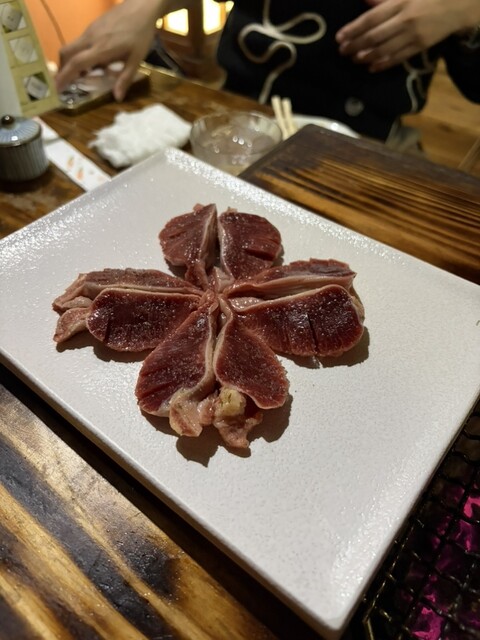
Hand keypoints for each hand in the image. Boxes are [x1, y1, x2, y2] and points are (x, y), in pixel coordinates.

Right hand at [55, 0, 161, 100]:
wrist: (140, 6)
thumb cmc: (140, 34)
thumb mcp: (136, 59)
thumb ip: (125, 78)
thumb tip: (117, 98)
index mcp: (101, 49)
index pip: (77, 63)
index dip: (65, 76)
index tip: (56, 88)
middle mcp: (90, 38)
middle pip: (66, 53)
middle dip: (62, 69)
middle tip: (63, 83)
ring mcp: (90, 30)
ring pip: (71, 46)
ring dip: (70, 61)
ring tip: (79, 75)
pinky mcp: (92, 26)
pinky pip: (79, 41)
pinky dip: (78, 53)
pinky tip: (90, 61)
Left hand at [336, 0, 479, 71]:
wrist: (458, 5)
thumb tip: (365, 1)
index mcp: (400, 3)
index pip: (371, 18)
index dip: (353, 29)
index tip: (340, 37)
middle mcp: (405, 21)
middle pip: (374, 37)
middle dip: (355, 45)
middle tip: (342, 51)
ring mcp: (413, 36)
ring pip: (384, 50)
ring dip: (366, 56)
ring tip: (354, 59)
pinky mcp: (420, 47)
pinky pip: (398, 58)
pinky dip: (383, 64)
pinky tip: (371, 67)